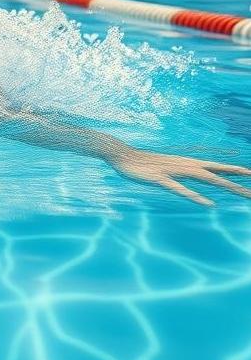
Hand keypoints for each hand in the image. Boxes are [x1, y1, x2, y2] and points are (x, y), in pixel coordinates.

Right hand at [109, 148, 250, 206]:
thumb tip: (190, 178)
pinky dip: (196, 196)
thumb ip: (180, 173)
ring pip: (204, 179)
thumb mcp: (166, 168)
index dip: (234, 170)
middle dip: (237, 181)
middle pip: (216, 173)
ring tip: (244, 193)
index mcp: (185, 163)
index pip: (215, 166)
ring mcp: (173, 171)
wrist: (121, 155)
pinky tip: (209, 204)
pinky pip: (180, 189)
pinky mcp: (160, 179)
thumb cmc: (143, 163)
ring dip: (225, 186)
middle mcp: (184, 165)